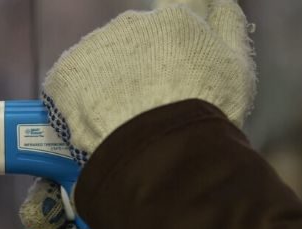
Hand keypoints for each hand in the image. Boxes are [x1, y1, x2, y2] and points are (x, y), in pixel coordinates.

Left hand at [42, 0, 255, 156]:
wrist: (162, 142)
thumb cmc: (207, 107)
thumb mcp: (237, 65)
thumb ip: (227, 25)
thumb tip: (219, 1)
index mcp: (172, 20)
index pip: (164, 34)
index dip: (165, 63)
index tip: (166, 87)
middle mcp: (130, 24)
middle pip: (129, 49)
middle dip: (134, 76)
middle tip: (144, 112)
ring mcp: (94, 47)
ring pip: (97, 69)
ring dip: (103, 90)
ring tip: (119, 124)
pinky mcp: (64, 74)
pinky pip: (68, 90)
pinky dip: (76, 107)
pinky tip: (92, 127)